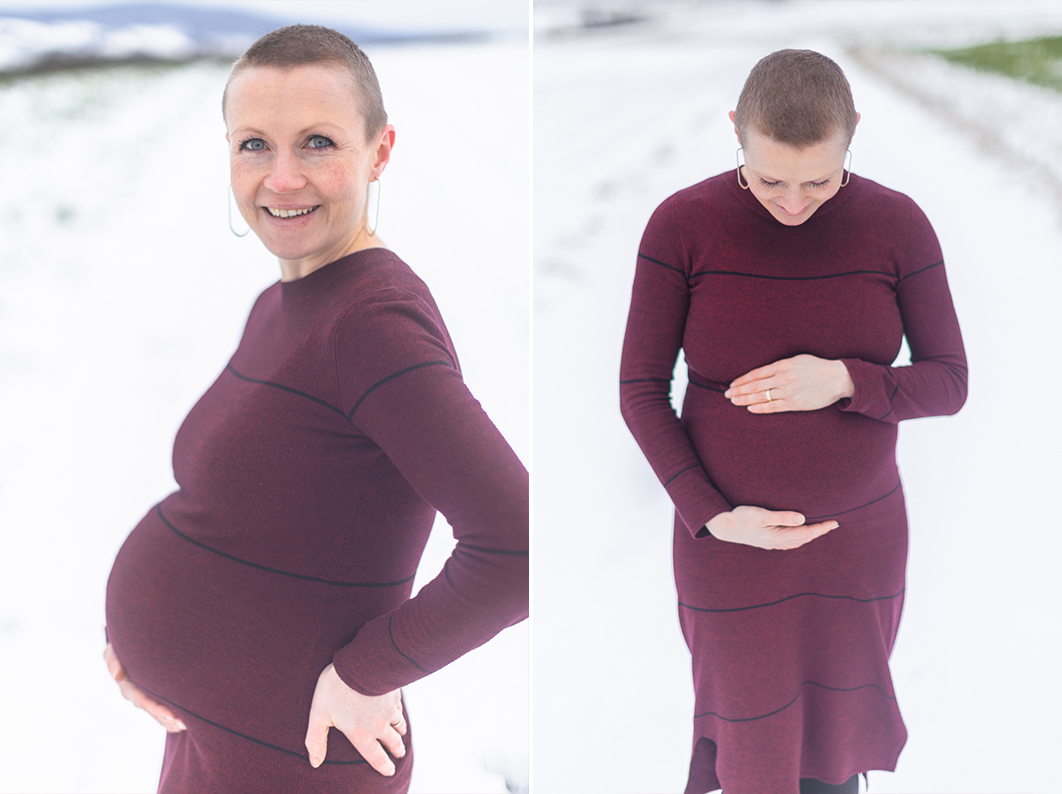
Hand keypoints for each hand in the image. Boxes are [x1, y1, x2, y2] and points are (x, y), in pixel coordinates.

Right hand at [103, 643, 186, 732]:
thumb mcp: (113, 651)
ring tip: (187, 726)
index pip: (144, 701)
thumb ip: (113, 660)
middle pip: (153, 710)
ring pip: (157, 713)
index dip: (157, 709)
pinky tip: (181, 727)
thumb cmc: (121, 647)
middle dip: (168, 718)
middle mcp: (135, 696)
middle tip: (185, 724)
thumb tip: (117, 675)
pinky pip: (159, 712)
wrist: (126, 648)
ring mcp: (143, 698)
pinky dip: (169, 720)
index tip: (172, 715)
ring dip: (170, 721)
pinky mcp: (151, 696)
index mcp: (128, 687)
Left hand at [304, 664, 405, 774]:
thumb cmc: (336, 688)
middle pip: (392, 743)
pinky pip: (400, 709)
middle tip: (399, 754)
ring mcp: (389, 710)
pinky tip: (398, 712)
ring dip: (400, 733)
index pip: (375, 757)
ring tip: (401, 736)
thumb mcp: (319, 714)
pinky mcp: (394, 695)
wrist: (361, 663)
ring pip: (399, 726)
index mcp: (360, 734)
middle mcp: (378, 726)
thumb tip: (314, 763)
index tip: (389, 771)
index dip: (383, 766)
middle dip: (396, 751)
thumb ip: (316, 740)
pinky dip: (400, 714)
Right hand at [706, 505, 838, 549]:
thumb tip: (802, 518)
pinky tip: (799, 535)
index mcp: (779, 536)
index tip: (834, 523)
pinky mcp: (768, 542)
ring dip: (810, 536)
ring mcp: (773, 544)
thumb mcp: (761, 514)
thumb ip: (782, 516)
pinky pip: (790, 543)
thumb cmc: (742, 517)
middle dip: (819, 532)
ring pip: (798, 542)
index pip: (806, 532)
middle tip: (833, 524)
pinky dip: (800, 539)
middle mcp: (778, 542)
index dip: (821, 528)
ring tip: (820, 529)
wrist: (725, 527)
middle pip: (805, 539)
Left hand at [725, 354, 853, 412]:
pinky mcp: (795, 404)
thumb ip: (779, 365)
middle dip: (739, 390)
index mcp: (783, 365)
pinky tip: (750, 408)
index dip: (742, 380)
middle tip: (727, 394)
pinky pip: (773, 407)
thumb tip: (761, 372)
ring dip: (745, 399)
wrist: (837, 378)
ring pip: (761, 397)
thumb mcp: (797, 359)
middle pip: (755, 386)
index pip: (756, 374)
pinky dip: (760, 408)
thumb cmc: (816, 367)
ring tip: (734, 401)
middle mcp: (784, 379)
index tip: (732, 384)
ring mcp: (789, 392)